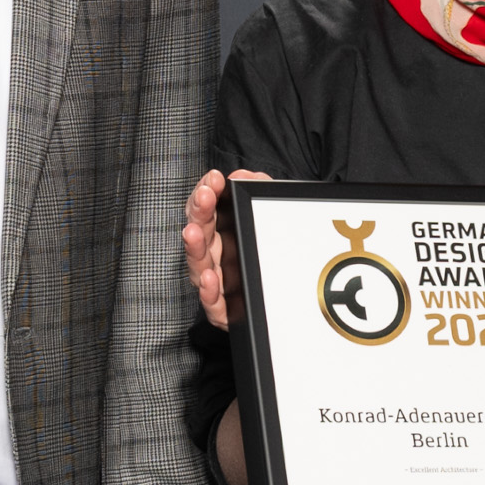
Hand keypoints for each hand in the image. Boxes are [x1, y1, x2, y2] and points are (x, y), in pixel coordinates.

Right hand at [181, 168, 272, 333]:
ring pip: (199, 267)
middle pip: (199, 233)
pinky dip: (209, 292)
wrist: (289, 295)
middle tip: (204, 196)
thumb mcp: (268, 212)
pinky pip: (214, 304)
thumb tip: (242, 174)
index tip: (214, 179)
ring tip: (194, 233)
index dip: (206, 192)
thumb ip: (258, 187)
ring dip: (196, 249)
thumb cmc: (268, 250)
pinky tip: (210, 278)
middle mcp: (213, 256)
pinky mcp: (226, 310)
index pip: (205, 210)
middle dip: (200, 212)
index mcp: (219, 233)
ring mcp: (217, 282)